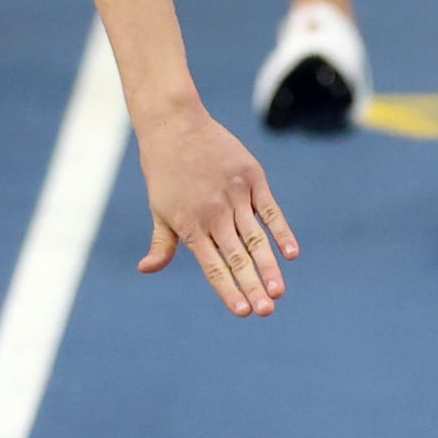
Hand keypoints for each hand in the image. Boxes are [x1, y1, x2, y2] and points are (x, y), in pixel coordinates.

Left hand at [131, 105, 297, 314]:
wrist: (175, 125)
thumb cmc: (164, 170)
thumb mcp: (159, 208)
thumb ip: (162, 243)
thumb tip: (147, 269)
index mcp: (191, 225)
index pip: (213, 267)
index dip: (228, 290)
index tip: (243, 311)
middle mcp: (214, 214)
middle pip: (237, 258)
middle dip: (252, 287)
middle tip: (267, 311)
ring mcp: (234, 195)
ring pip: (255, 239)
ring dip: (269, 267)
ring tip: (279, 291)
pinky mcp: (251, 178)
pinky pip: (269, 210)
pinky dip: (281, 231)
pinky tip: (291, 253)